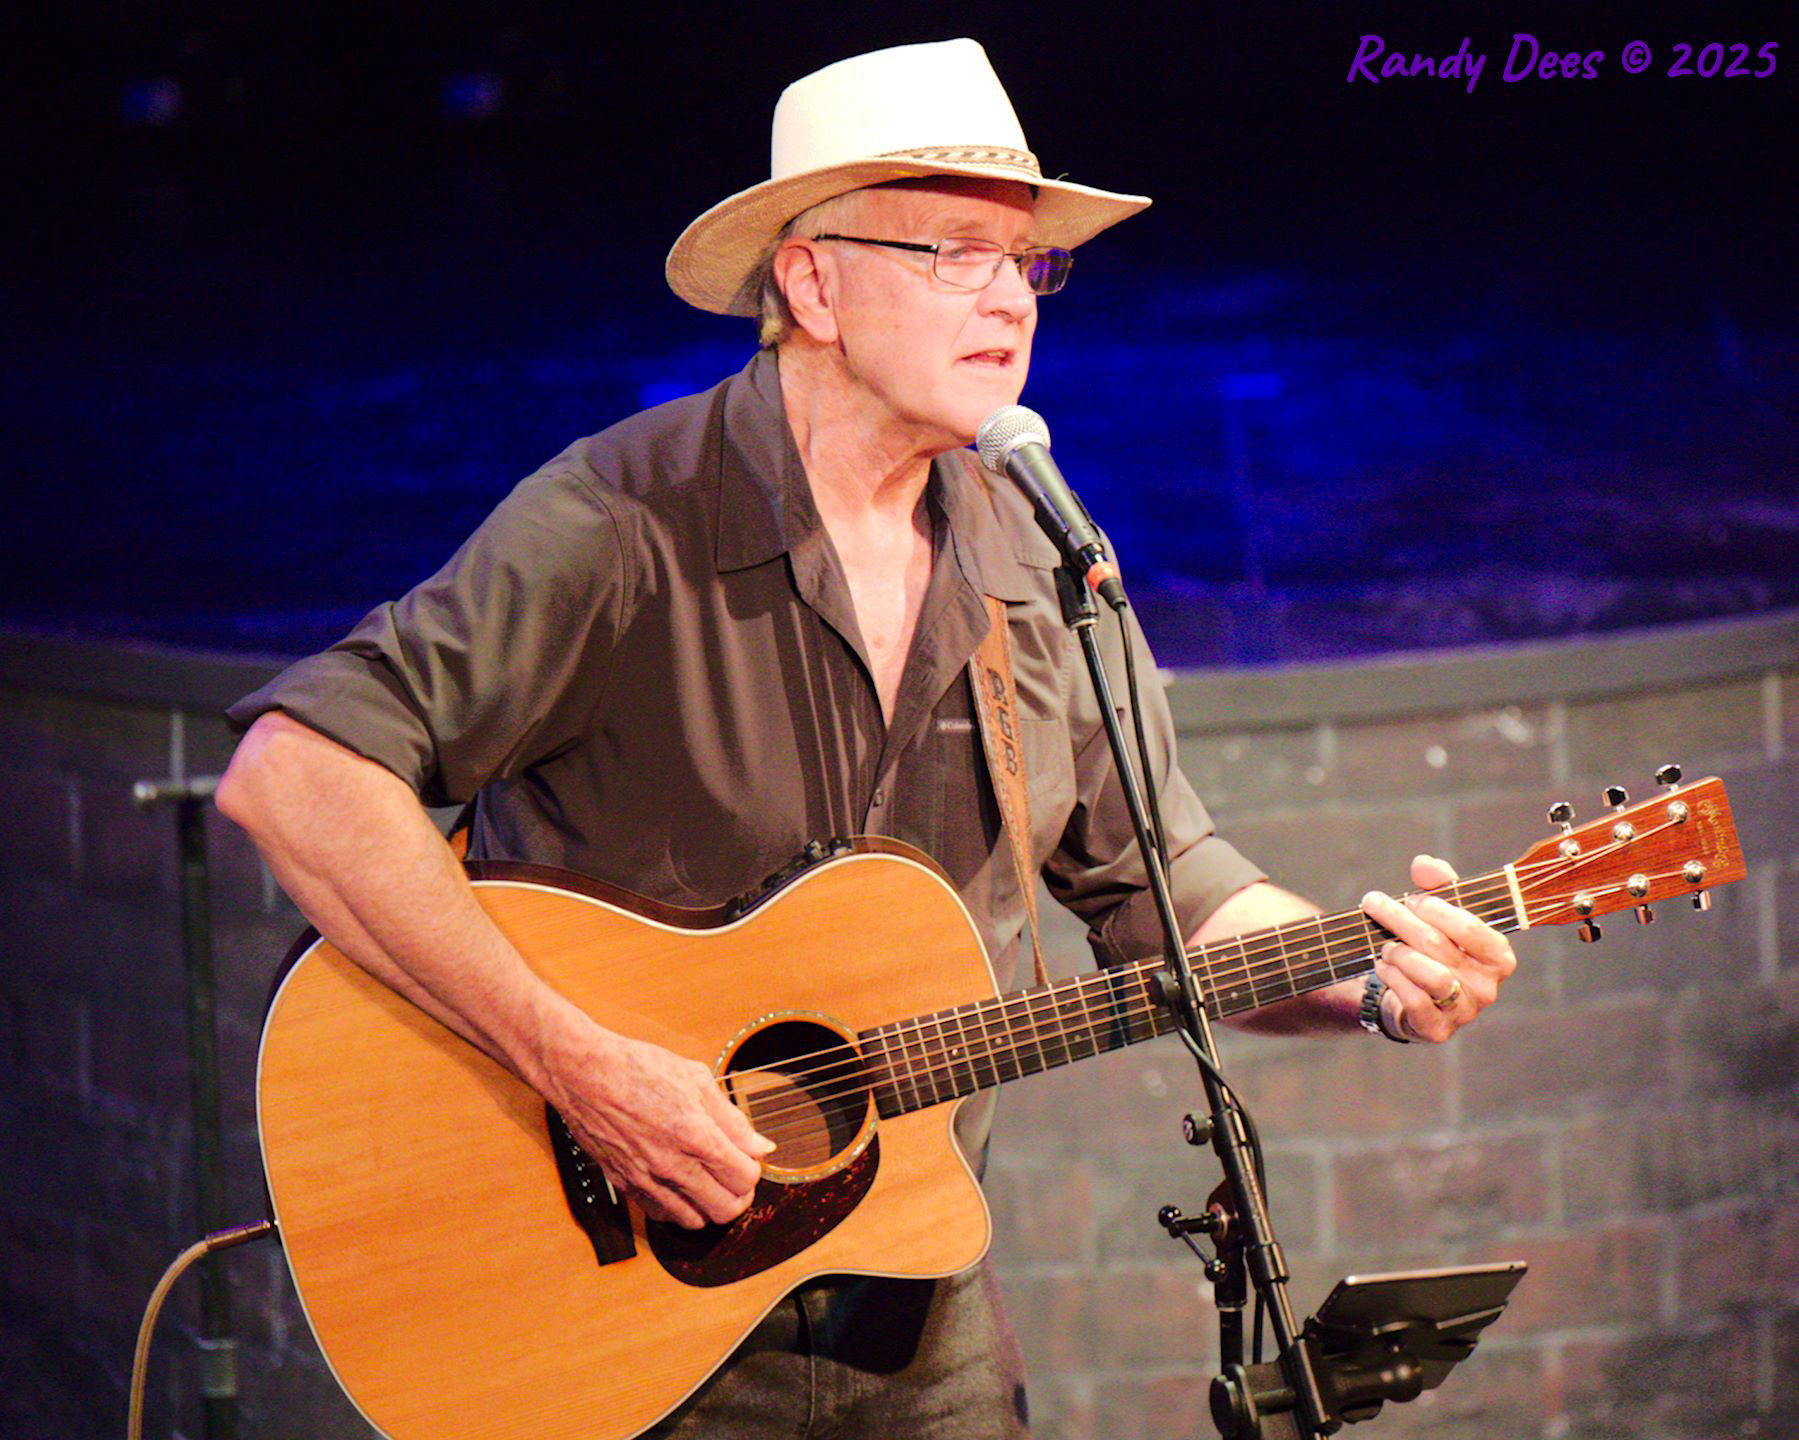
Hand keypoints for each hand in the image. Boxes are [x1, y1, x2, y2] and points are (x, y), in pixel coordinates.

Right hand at [546, 1029, 775, 1229]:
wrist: (583, 1074)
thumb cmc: (637, 1068)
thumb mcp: (696, 1079)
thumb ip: (732, 1118)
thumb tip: (760, 1146)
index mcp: (695, 1134)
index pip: (745, 1178)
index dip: (753, 1169)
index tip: (747, 1157)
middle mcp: (672, 1164)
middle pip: (726, 1209)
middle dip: (740, 1195)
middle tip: (735, 1176)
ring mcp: (647, 1179)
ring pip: (695, 1220)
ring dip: (710, 1205)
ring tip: (709, 1181)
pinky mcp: (625, 1185)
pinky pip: (661, 1216)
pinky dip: (678, 1208)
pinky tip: (680, 1185)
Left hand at [1361, 854, 1515, 1042]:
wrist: (1412, 997)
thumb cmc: (1433, 949)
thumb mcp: (1440, 913)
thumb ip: (1438, 885)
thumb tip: (1424, 864)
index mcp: (1498, 956)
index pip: (1471, 927)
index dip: (1436, 909)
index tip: (1411, 898)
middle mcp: (1488, 987)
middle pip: (1439, 946)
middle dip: (1401, 920)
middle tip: (1375, 904)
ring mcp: (1465, 1011)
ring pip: (1430, 975)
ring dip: (1398, 953)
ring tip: (1384, 944)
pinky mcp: (1438, 1029)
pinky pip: (1414, 1000)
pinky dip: (1393, 978)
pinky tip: (1382, 965)